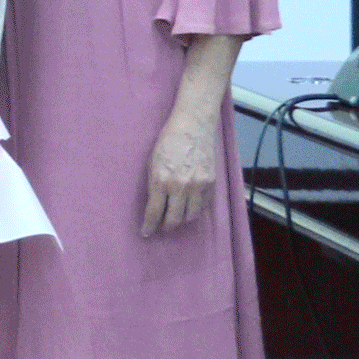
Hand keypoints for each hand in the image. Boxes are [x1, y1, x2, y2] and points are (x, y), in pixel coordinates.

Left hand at [142, 109, 220, 236]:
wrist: (194, 126)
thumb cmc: (168, 141)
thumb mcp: (153, 162)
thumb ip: (154, 184)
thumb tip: (153, 204)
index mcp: (161, 180)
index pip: (154, 212)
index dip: (149, 225)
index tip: (146, 233)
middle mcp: (180, 187)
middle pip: (173, 219)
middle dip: (165, 227)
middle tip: (161, 229)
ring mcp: (198, 186)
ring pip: (191, 216)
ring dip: (181, 221)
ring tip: (175, 220)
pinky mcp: (212, 183)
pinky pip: (204, 206)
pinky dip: (196, 210)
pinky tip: (189, 209)